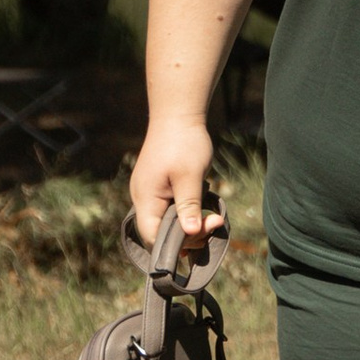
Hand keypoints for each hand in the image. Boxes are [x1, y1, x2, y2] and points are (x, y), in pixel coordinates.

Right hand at [129, 109, 221, 250]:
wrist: (178, 115)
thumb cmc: (184, 143)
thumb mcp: (190, 176)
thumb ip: (188, 206)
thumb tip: (190, 234)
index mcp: (145, 198)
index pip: (153, 237)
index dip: (176, 244)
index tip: (203, 231)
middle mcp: (143, 200)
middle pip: (161, 234)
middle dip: (190, 235)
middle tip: (215, 222)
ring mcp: (150, 195)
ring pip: (168, 224)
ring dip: (191, 225)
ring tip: (213, 217)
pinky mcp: (160, 190)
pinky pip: (171, 212)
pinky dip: (188, 215)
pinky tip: (204, 209)